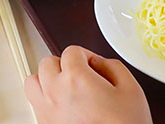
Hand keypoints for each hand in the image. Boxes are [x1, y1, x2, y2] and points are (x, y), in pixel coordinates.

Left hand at [25, 47, 151, 123]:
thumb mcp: (130, 89)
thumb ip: (113, 66)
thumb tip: (100, 63)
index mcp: (76, 79)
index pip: (71, 51)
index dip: (86, 55)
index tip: (93, 65)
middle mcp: (55, 94)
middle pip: (46, 63)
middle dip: (63, 64)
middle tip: (79, 73)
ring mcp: (47, 114)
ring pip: (33, 83)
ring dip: (47, 80)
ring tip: (64, 87)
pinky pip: (36, 106)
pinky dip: (46, 101)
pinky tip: (64, 107)